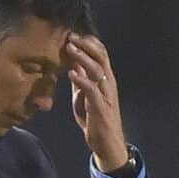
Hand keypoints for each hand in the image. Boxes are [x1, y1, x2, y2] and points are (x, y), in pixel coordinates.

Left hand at [65, 34, 129, 172]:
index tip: (73, 34)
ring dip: (83, 58)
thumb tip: (72, 63)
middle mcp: (109, 84)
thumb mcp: (84, 96)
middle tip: (71, 36)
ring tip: (69, 49)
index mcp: (106, 79)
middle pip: (101, 56)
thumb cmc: (96, 119)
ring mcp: (106, 95)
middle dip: (86, 44)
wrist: (108, 144)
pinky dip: (82, 81)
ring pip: (98, 70)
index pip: (101, 53)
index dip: (88, 42)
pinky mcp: (101, 108)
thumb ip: (80, 80)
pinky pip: (92, 91)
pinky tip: (71, 74)